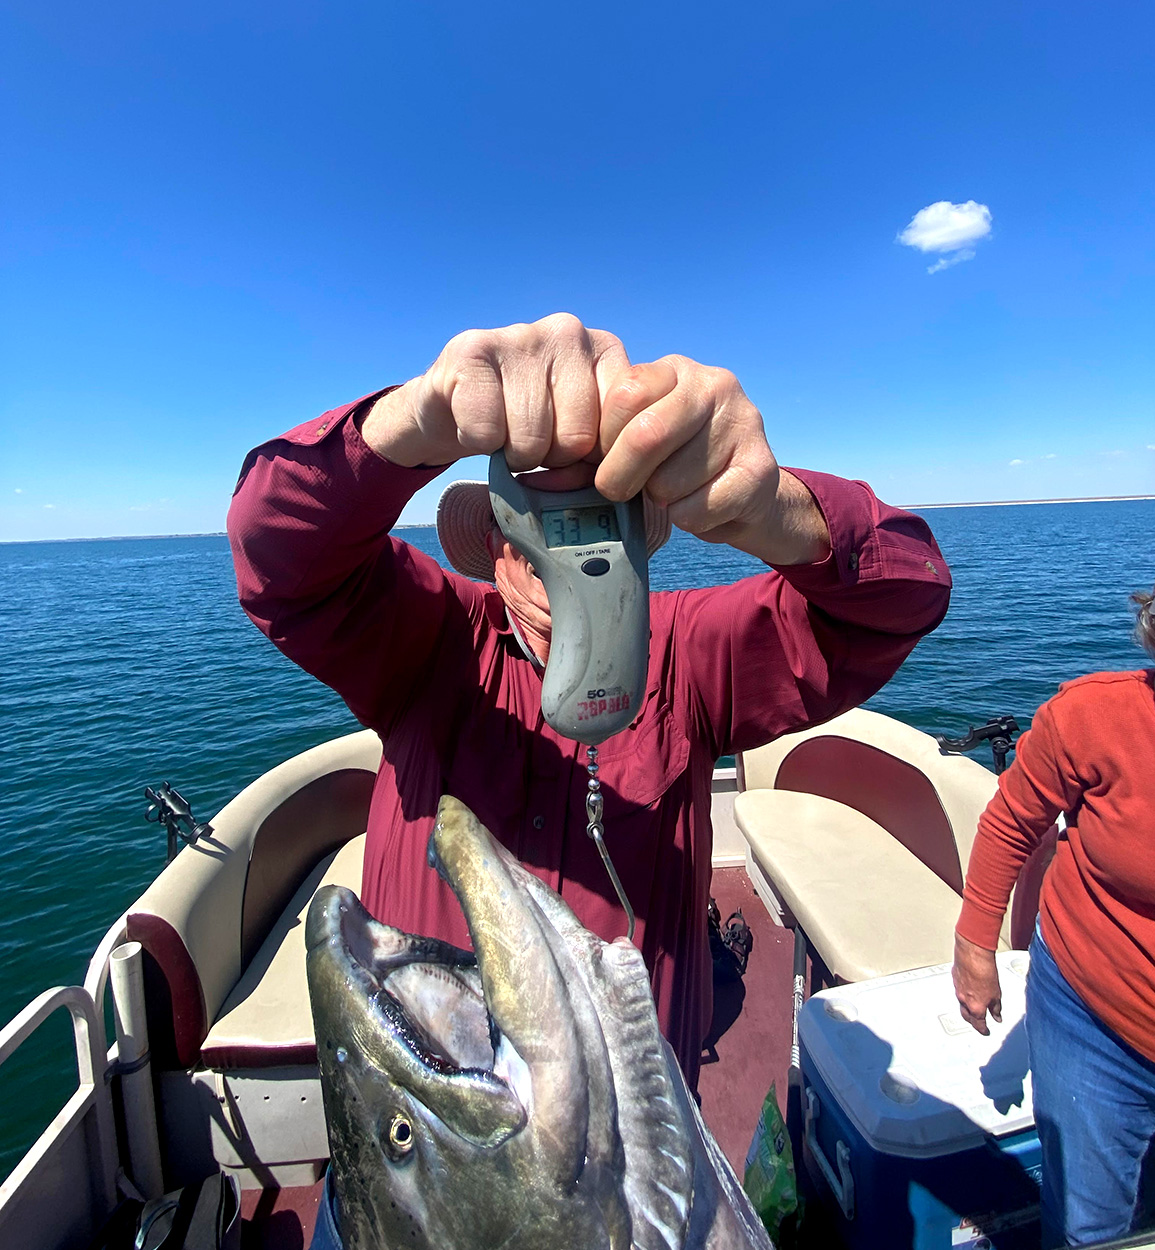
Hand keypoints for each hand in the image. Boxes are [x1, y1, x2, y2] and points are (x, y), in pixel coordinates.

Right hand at [361, 313, 628, 470]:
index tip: (574, 455)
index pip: (620, 430)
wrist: (453, 406)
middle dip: (551, 459)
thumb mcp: (580, 430)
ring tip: (505, 432)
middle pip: (577, 440)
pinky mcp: (471, 351)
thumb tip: (615, 483)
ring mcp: (520, 335)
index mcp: (606, 350)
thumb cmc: (526, 424)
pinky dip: (479, 443)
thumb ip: (608, 445)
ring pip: (532, 439)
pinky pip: (488, 433)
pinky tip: (476, 422)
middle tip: (533, 441)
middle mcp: (569, 331)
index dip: (593, 461)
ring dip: (513, 455)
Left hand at [594, 356, 829, 565]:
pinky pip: (701, 507)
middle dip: (620, 476)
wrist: (747, 494)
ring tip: (674, 494)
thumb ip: (600, 446)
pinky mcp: (762, 468)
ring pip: (671, 480)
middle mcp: (713, 385)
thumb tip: (547, 482)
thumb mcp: (638, 440)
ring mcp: (744, 423)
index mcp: (674, 371)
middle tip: (618, 492)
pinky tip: (699, 509)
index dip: (604, 440)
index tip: (604, 459)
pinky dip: (689, 520)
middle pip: (646, 434)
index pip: (623, 395)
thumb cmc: (676, 466)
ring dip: (661, 501)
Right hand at [952, 932, 1002, 1035]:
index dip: (983, 1030)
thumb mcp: (997, 993)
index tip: (986, 1032)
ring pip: (962, 1005)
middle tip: (978, 1024)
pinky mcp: (955, 980)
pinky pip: (959, 992)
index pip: (979, 1024)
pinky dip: (964, 995)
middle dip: (973, 1022)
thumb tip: (997, 1016)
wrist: (972, 954)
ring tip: (975, 1007)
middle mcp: (964, 1001)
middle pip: (967, 1017)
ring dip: (968, 1008)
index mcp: (976, 1007)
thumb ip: (996, 1007)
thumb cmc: (984, 971)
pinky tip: (969, 990)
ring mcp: (957, 990)